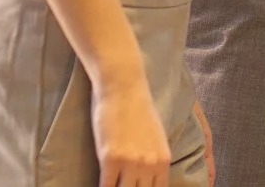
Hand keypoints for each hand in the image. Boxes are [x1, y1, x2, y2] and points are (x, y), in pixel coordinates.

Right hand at [92, 72, 170, 186]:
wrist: (123, 87)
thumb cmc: (139, 109)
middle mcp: (150, 164)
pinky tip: (100, 185)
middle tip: (122, 186)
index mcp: (163, 159)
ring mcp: (131, 163)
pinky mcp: (110, 159)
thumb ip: (154, 160)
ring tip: (112, 185)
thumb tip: (147, 178)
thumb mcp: (156, 138)